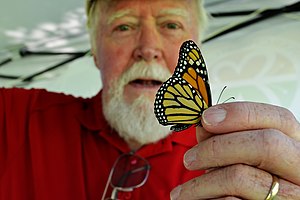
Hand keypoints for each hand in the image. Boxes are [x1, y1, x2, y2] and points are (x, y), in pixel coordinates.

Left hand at [171, 102, 299, 198]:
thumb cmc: (248, 183)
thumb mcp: (241, 156)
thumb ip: (226, 138)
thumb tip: (204, 125)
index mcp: (296, 146)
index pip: (279, 118)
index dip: (240, 114)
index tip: (205, 118)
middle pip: (265, 144)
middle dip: (217, 147)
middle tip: (188, 159)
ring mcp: (292, 196)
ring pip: (241, 177)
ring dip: (202, 183)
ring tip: (183, 191)